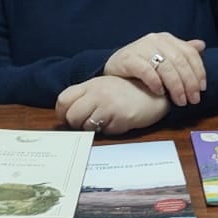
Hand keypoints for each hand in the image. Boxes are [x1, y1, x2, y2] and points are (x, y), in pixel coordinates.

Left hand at [56, 76, 170, 135]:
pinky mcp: (121, 118)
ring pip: (87, 126)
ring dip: (94, 129)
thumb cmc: (127, 91)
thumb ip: (86, 96)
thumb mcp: (103, 86)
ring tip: (106, 121)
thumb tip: (68, 115)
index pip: (63, 99)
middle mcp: (98, 94)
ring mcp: (109, 106)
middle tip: (87, 124)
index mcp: (91, 85)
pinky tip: (119, 122)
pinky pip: (106, 132)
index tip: (68, 118)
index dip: (62, 113)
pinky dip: (110, 130)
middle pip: (72, 116)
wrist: (154, 91)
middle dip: (76, 124)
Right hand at [103, 32, 206, 106]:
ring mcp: (141, 47)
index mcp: (167, 39)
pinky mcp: (128, 58)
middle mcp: (155, 40)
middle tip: (193, 100)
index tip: (202, 89)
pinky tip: (160, 93)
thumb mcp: (164, 57)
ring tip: (179, 101)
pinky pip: (146, 71)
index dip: (198, 71)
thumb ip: (182, 52)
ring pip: (165, 67)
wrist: (115, 69)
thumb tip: (201, 45)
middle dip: (189, 82)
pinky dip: (155, 83)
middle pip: (179, 61)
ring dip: (176, 86)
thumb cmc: (143, 65)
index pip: (189, 53)